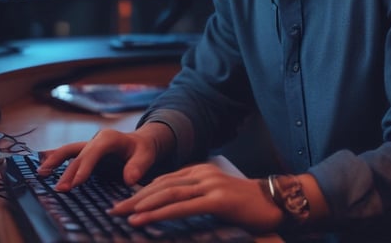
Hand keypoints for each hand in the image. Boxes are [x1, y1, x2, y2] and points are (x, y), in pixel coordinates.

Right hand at [37, 123, 173, 190]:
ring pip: (69, 151)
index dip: (85, 167)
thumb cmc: (143, 149)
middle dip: (68, 172)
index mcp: (109, 138)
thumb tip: (129, 179)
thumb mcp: (147, 155)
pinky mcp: (86, 152)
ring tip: (42, 173)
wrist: (141, 142)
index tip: (77, 182)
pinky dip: (56, 159)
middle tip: (60, 189)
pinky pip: (69, 154)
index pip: (94, 152)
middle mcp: (96, 139)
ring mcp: (89, 145)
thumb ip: (139, 166)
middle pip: (79, 155)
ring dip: (55, 161)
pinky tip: (44, 167)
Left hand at [108, 163, 283, 233]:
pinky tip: (142, 219)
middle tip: (112, 210)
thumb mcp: (215, 198)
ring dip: (141, 205)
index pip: (163, 180)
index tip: (123, 203)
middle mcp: (201, 174)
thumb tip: (171, 210)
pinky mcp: (217, 199)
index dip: (141, 192)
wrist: (277, 202)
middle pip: (160, 185)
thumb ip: (195, 199)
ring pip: (167, 193)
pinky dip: (159, 213)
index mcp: (199, 171)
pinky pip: (182, 207)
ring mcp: (209, 184)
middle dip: (134, 198)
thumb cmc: (246, 206)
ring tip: (121, 214)